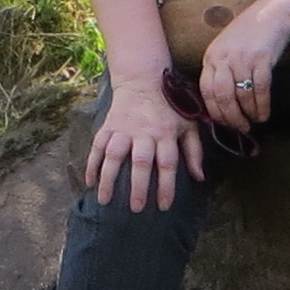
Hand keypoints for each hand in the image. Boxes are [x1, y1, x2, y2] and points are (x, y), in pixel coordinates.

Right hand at [84, 72, 203, 212]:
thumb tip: (199, 178)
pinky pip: (97, 146)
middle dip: (138, 187)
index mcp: (166, 134)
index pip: (168, 164)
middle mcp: (144, 132)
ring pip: (114, 155)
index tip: (163, 207)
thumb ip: (194, 151)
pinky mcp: (108, 126)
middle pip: (141, 162)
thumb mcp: (189, 125)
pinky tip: (89, 182)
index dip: (166, 186)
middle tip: (136, 209)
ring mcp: (124, 129)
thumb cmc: (170, 107)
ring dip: (108, 178)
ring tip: (104, 200)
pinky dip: (91, 164)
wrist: (143, 81)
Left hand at [193, 0, 289, 137]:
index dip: (214, 111)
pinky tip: (265, 113)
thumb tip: (220, 102)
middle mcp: (223, 57)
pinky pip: (260, 89)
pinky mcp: (261, 58)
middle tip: (240, 128)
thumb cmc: (250, 33)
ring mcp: (242, 57)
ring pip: (242, 95)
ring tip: (255, 121)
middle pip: (222, 96)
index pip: (206, 90)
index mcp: (211, 56)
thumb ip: (220, 70)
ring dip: (249, 113)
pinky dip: (262, 105)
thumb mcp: (226, 48)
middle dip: (231, 117)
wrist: (274, 13)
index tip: (223, 123)